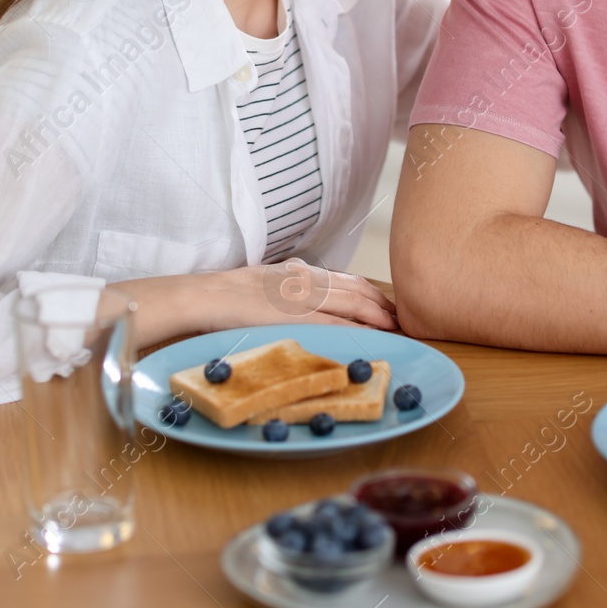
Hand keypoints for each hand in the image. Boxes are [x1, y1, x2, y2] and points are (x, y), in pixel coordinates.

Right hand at [207, 259, 398, 330]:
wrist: (207, 296)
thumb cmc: (228, 295)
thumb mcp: (264, 284)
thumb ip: (287, 289)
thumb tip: (302, 302)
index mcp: (298, 273)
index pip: (344, 279)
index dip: (369, 291)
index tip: (384, 303)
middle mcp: (305, 280)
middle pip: (354, 288)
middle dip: (380, 302)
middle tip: (399, 316)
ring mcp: (302, 297)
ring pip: (350, 301)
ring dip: (376, 314)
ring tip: (393, 325)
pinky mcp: (295, 315)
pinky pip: (333, 321)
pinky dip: (356, 327)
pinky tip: (370, 335)